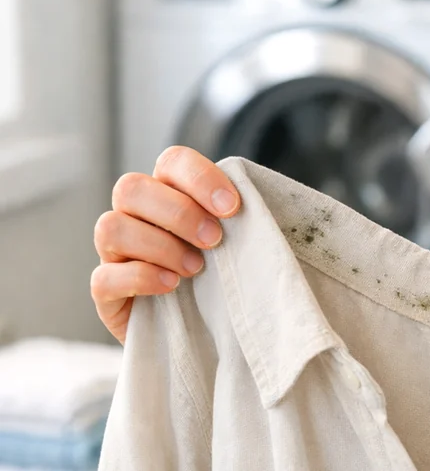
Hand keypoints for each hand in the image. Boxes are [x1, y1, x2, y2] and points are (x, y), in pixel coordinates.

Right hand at [91, 146, 239, 343]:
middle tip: (214, 240)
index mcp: (168, 193)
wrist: (205, 331)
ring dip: (159, 245)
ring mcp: (114, 253)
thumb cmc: (223, 276)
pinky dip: (141, 278)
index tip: (232, 207)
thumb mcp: (237, 242)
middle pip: (130, 188)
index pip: (171, 162)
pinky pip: (103, 277)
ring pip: (110, 227)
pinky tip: (172, 286)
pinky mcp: (105, 292)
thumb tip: (262, 200)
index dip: (199, 177)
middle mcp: (134, 216)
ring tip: (195, 268)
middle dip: (178, 212)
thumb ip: (243, 218)